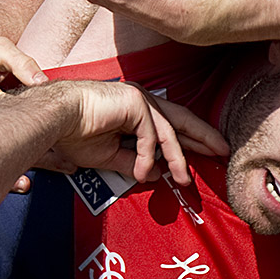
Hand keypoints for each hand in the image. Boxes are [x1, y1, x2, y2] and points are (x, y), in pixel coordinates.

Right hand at [52, 79, 228, 184]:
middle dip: (203, 136)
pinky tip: (141, 172)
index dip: (191, 139)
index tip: (208, 153)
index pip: (172, 125)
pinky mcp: (135, 101)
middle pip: (182, 119)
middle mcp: (142, 101)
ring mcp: (140, 99)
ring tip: (184, 180)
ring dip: (178, 157)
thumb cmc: (75, 134)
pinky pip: (149, 134)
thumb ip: (133, 162)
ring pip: (168, 131)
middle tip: (223, 151)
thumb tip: (153, 175)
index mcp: (137, 111)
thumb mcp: (109, 156)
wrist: (56, 119)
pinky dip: (147, 156)